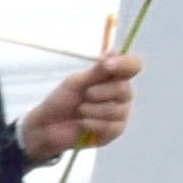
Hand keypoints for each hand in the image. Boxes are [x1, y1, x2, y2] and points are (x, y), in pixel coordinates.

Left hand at [20, 46, 136, 158]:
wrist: (48, 126)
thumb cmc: (63, 100)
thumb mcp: (76, 82)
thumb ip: (97, 70)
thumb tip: (113, 51)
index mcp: (115, 76)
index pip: (134, 65)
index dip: (124, 64)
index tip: (106, 65)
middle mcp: (122, 93)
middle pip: (123, 89)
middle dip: (97, 93)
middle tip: (83, 95)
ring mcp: (121, 112)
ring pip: (115, 110)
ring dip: (90, 110)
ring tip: (80, 111)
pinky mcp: (115, 130)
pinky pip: (109, 127)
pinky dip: (90, 124)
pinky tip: (82, 123)